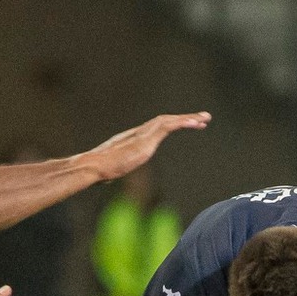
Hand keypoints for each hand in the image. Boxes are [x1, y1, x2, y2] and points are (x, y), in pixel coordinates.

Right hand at [83, 112, 210, 181]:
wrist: (92, 167)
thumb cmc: (97, 172)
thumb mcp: (109, 170)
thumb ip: (112, 169)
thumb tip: (105, 177)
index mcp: (131, 138)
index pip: (155, 128)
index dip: (171, 125)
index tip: (185, 126)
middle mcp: (137, 132)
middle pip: (164, 120)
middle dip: (184, 118)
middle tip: (203, 118)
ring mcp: (141, 134)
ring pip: (168, 120)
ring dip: (188, 119)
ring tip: (205, 119)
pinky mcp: (145, 139)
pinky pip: (168, 126)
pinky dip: (182, 123)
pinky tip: (196, 123)